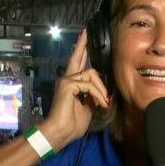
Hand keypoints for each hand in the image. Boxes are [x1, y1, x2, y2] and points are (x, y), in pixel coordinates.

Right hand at [38, 29, 109, 151]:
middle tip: (84, 32)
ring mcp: (66, 81)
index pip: (77, 64)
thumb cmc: (71, 125)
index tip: (84, 37)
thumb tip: (99, 92)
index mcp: (71, 85)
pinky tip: (100, 104)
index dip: (80, 51)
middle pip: (78, 59)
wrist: (60, 133)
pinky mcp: (67, 85)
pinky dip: (98, 95)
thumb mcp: (87, 109)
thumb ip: (91, 97)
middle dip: (82, 46)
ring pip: (91, 75)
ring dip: (101, 89)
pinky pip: (89, 85)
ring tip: (104, 103)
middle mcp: (66, 80)